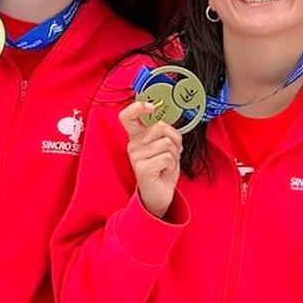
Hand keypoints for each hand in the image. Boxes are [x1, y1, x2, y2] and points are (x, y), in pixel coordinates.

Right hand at [119, 101, 183, 218]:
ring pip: (167, 143)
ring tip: (166, 165)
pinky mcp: (141, 168)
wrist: (159, 195)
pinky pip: (167, 157)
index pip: (127, 116)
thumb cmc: (162, 170)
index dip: (138, 107)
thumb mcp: (165, 147)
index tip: (151, 107)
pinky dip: (172, 165)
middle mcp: (133, 145)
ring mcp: (135, 156)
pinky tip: (164, 172)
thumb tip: (170, 126)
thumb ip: (165, 133)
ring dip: (174, 155)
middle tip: (171, 154)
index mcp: (136, 137)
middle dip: (174, 139)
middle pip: (161, 127)